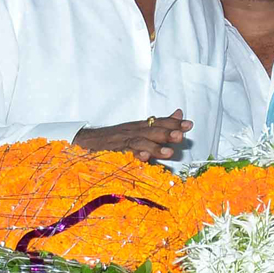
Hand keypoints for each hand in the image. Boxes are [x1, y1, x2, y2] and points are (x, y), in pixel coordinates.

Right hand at [73, 109, 191, 161]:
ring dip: (155, 147)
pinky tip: (143, 159)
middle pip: (151, 130)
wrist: (84, 141)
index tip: (189, 125)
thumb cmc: (116, 138)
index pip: (159, 122)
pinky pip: (124, 155)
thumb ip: (161, 123)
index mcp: (140, 126)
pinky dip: (134, 156)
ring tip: (169, 152)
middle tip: (181, 135)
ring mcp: (122, 142)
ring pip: (140, 143)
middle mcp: (132, 131)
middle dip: (167, 132)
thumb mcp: (140, 129)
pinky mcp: (112, 153)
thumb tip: (179, 113)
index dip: (173, 123)